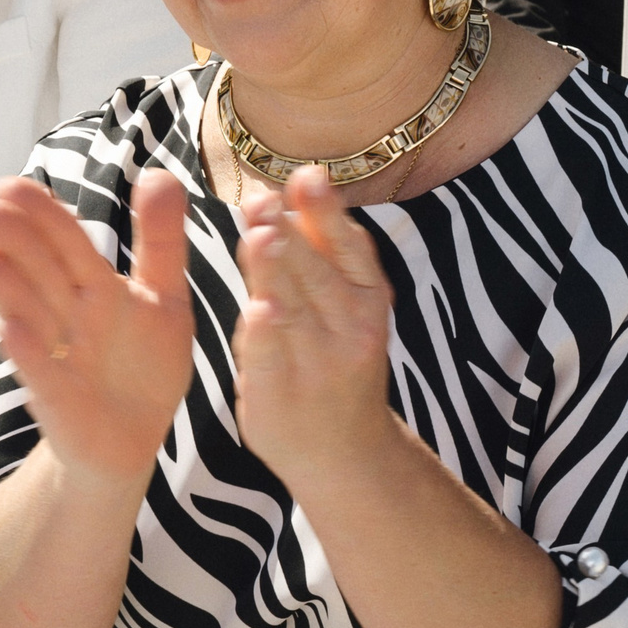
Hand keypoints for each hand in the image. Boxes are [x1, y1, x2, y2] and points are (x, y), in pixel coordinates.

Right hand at [0, 173, 195, 488]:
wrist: (132, 439)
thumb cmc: (142, 363)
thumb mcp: (164, 297)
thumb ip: (161, 240)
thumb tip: (158, 173)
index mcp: (95, 289)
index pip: (67, 244)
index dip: (43, 215)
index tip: (10, 184)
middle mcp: (70, 317)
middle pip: (41, 271)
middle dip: (16, 240)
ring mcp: (60, 357)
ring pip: (30, 314)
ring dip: (5, 287)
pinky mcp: (59, 400)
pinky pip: (42, 374)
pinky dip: (27, 352)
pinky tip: (7, 330)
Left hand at [230, 168, 398, 489]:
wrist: (344, 452)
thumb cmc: (336, 364)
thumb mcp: (347, 308)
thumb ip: (323, 253)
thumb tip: (305, 180)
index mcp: (369, 299)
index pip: (350, 248)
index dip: (327, 212)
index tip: (307, 176)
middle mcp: (351, 328)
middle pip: (317, 272)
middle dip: (291, 234)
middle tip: (263, 197)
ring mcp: (318, 363)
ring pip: (293, 308)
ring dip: (276, 270)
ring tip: (261, 233)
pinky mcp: (281, 394)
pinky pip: (272, 358)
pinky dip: (267, 333)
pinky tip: (259, 307)